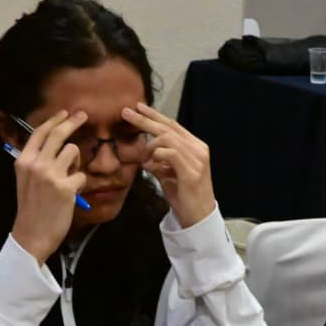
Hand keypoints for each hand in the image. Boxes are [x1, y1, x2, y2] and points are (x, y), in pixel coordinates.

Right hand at [9, 110, 87, 262]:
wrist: (31, 235)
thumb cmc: (30, 208)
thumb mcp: (24, 180)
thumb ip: (35, 161)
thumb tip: (54, 144)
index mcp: (23, 161)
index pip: (39, 132)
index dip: (54, 120)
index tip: (64, 113)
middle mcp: (36, 164)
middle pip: (59, 134)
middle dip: (73, 121)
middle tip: (83, 115)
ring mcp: (51, 175)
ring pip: (73, 151)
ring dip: (76, 161)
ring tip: (68, 177)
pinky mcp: (66, 187)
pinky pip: (81, 175)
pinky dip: (79, 183)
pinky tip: (70, 195)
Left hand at [121, 102, 215, 227]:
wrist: (198, 218)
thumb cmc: (184, 196)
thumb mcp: (169, 175)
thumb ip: (160, 161)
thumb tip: (145, 155)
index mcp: (195, 146)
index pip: (173, 125)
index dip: (154, 115)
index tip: (138, 107)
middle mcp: (198, 149)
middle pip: (168, 127)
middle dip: (144, 119)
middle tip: (126, 113)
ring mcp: (197, 160)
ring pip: (167, 139)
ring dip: (149, 147)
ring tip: (143, 160)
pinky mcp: (192, 172)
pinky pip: (169, 154)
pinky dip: (155, 157)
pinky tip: (150, 167)